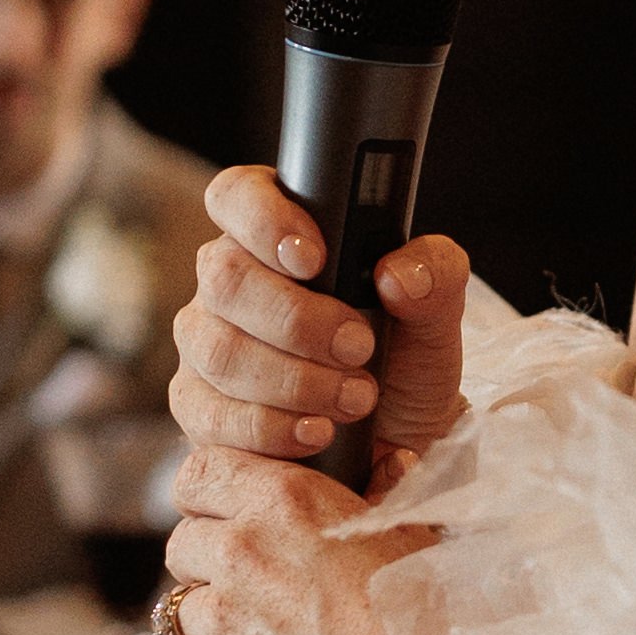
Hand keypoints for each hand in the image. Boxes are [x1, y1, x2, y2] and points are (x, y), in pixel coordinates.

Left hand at [153, 444, 426, 634]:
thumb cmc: (437, 618)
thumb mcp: (420, 535)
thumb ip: (390, 493)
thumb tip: (394, 460)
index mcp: (287, 503)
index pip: (200, 475)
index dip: (207, 499)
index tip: (224, 519)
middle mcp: (243, 553)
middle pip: (182, 545)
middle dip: (207, 568)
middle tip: (252, 593)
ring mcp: (226, 623)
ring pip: (175, 614)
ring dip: (207, 630)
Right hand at [170, 168, 469, 492]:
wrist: (397, 437)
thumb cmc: (402, 358)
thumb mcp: (435, 314)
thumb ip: (434, 275)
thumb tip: (397, 275)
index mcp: (274, 234)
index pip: (236, 197)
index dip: (263, 220)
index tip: (313, 258)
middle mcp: (228, 282)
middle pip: (224, 279)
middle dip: (298, 320)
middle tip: (359, 346)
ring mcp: (206, 345)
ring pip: (220, 350)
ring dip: (295, 380)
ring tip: (356, 398)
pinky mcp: (200, 409)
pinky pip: (214, 414)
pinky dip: (273, 427)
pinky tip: (318, 431)